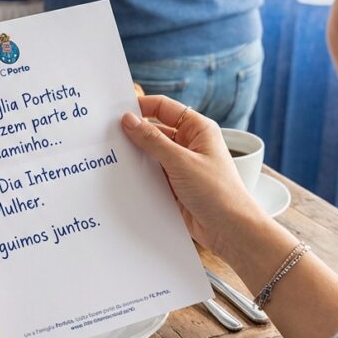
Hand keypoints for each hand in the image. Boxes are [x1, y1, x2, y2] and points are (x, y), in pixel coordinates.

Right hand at [121, 96, 268, 258]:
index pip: (164, 108)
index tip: (116, 112)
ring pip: (151, 154)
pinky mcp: (174, 185)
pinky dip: (139, 175)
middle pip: (155, 130)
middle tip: (107, 135)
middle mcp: (189, 144)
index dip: (141, 107)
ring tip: (111, 156)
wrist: (230, 231)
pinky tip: (122, 176)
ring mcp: (181, 165)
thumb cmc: (218, 192)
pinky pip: (151, 174)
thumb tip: (129, 120)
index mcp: (198, 129)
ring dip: (135, 156)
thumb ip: (153, 140)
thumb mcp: (181, 162)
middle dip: (134, 133)